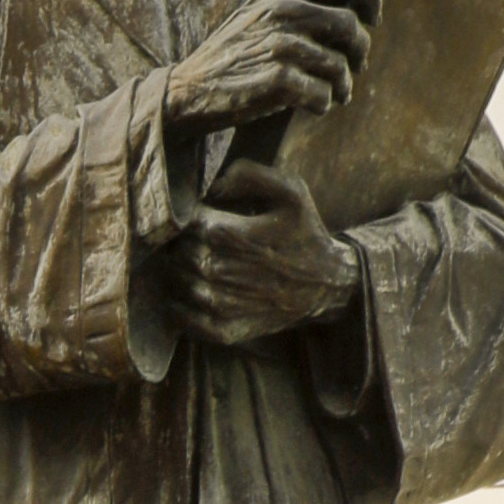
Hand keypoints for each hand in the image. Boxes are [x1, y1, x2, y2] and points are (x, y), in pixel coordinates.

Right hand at [166, 0, 379, 138]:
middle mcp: (282, 10)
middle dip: (360, 52)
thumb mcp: (258, 13)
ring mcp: (279, 44)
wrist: (186, 92)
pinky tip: (313, 107)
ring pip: (340, 65)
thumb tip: (351, 5)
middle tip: (355, 69)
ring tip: (335, 95)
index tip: (373, 19)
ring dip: (343, 86)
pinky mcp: (276, 80)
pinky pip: (322, 95)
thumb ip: (297, 1)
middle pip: (350, 25)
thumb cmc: (231, 55)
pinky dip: (324, 105)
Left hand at [168, 159, 358, 348]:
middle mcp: (221, 270)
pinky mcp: (224, 330)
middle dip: (179, 244)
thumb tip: (211, 186)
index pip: (183, 223)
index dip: (182, 218)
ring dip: (177, 273)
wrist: (327, 284)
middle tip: (188, 240)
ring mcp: (221, 304)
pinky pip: (184, 320)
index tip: (191, 215)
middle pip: (176, 252)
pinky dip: (178, 308)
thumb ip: (249, 174)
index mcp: (231, 234)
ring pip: (176, 283)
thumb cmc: (304, 233)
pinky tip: (187, 295)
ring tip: (189, 263)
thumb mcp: (291, 190)